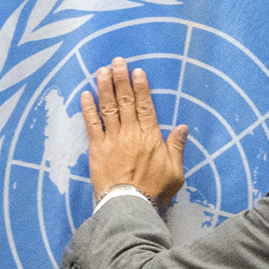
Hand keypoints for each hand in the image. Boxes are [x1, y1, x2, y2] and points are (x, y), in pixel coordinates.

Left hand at [81, 58, 188, 208]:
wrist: (129, 205)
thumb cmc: (155, 191)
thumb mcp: (175, 171)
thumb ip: (177, 147)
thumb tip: (183, 128)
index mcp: (151, 137)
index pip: (145, 106)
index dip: (140, 87)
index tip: (137, 72)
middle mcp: (131, 133)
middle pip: (125, 101)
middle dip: (121, 80)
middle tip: (117, 62)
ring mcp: (112, 140)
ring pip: (108, 108)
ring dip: (105, 88)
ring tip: (102, 71)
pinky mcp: (97, 149)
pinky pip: (92, 124)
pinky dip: (88, 109)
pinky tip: (86, 95)